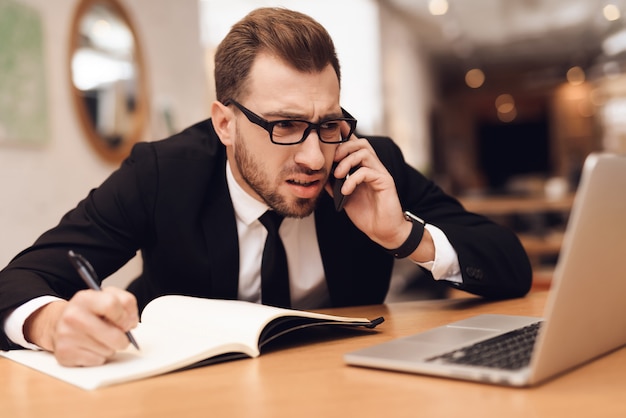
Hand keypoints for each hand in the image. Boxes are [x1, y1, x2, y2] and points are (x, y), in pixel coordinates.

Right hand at [24, 287, 138, 366]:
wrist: (59, 324)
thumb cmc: (90, 312)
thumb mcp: (107, 297)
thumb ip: (126, 303)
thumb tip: (131, 323)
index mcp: (84, 298)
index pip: (112, 305)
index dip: (126, 316)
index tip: (127, 323)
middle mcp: (72, 316)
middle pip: (114, 336)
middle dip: (123, 339)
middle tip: (118, 335)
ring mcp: (67, 336)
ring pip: (108, 351)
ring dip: (109, 347)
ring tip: (99, 339)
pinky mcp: (65, 355)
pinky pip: (97, 361)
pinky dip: (99, 357)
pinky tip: (90, 348)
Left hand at [325, 134, 435, 262]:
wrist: (382, 230)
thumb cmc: (365, 213)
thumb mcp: (344, 196)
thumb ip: (334, 183)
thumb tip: (321, 174)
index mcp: (363, 168)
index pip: (356, 145)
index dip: (345, 134)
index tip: (333, 129)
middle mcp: (373, 167)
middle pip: (361, 143)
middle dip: (344, 147)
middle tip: (332, 160)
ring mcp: (380, 173)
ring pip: (364, 153)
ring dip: (347, 161)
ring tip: (338, 175)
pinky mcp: (385, 181)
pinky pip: (367, 171)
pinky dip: (352, 179)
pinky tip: (345, 190)